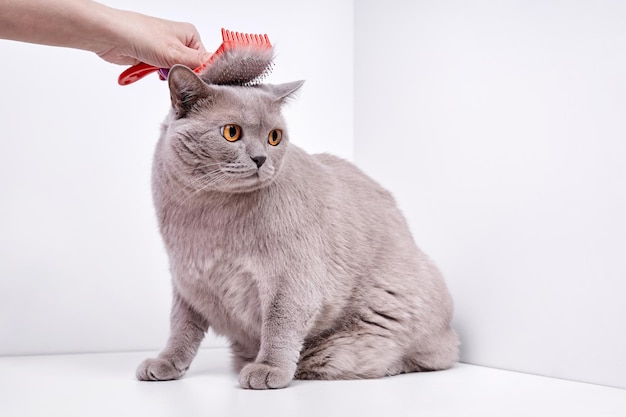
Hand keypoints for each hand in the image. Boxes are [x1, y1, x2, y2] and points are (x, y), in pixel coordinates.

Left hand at [95, 11, 211, 68]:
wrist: (108, 35)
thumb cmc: (139, 34)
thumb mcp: (174, 52)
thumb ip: (198, 63)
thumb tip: (220, 68)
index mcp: (190, 36)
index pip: (206, 61)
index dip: (202, 74)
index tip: (197, 84)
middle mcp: (180, 43)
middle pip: (191, 70)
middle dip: (182, 78)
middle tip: (174, 79)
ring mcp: (166, 52)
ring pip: (176, 75)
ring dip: (167, 78)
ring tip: (158, 72)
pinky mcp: (153, 60)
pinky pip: (162, 75)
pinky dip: (156, 77)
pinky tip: (150, 72)